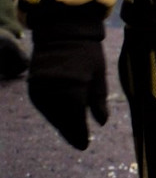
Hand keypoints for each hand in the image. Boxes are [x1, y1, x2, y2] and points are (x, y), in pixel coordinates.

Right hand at [27, 7, 107, 149]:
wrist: (62, 32)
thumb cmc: (87, 52)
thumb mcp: (99, 75)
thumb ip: (99, 100)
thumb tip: (101, 123)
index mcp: (72, 91)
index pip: (75, 120)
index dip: (80, 134)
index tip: (85, 146)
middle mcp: (53, 94)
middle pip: (62, 120)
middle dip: (71, 131)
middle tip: (80, 142)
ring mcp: (40, 90)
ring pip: (51, 115)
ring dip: (61, 124)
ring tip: (72, 131)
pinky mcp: (33, 87)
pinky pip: (44, 107)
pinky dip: (53, 113)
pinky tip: (60, 117)